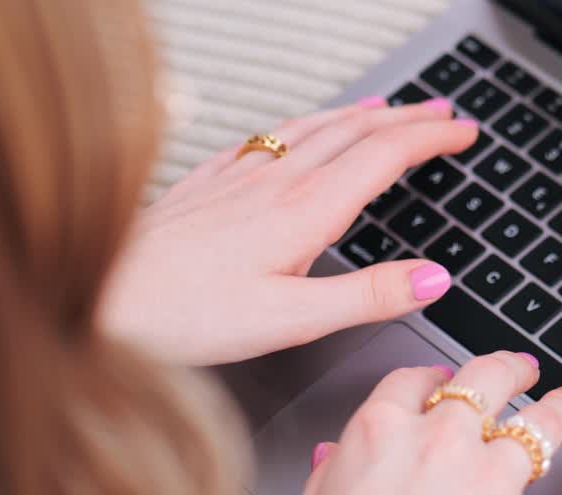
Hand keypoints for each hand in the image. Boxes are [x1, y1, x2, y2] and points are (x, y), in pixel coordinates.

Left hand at [101, 97, 476, 365]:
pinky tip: (299, 129)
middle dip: (408, 117)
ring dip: (362, 113)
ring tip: (388, 108)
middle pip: (356, 131)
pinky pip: (272, 135)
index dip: (431, 139)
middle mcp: (274, 181)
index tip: (464, 132)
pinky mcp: (208, 183)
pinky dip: (306, 123)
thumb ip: (367, 295)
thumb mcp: (291, 319)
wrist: (97, 297)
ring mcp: (239, 176)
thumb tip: (433, 277)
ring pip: (314, 126)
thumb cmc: (183, 316)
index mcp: (304, 210)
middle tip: (445, 112)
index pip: (384, 156)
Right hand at [264, 352, 561, 494]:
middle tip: (523, 368)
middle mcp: (441, 446)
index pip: (415, 381)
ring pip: (542, 427)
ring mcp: (489, 486)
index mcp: (381, 436)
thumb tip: (338, 455)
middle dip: (510, 368)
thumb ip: (333, 473)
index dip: (434, 375)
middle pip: (487, 380)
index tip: (444, 378)